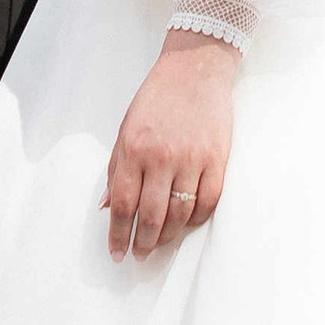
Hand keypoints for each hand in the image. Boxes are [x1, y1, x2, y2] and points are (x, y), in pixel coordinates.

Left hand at [104, 31, 235, 259]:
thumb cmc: (156, 98)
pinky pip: (208, 201)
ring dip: (168, 236)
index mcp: (134, 149)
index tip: (116, 252)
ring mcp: (192, 159)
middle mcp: (161, 157)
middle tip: (139, 255)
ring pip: (180, 213)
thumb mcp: (125, 129)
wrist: (195, 69)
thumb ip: (116, 169)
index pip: (122, 204)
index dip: (117, 234)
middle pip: (151, 216)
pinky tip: (186, 224)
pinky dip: (196, 219)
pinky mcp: (217, 159)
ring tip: (159, 243)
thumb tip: (107, 206)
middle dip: (143, 243)